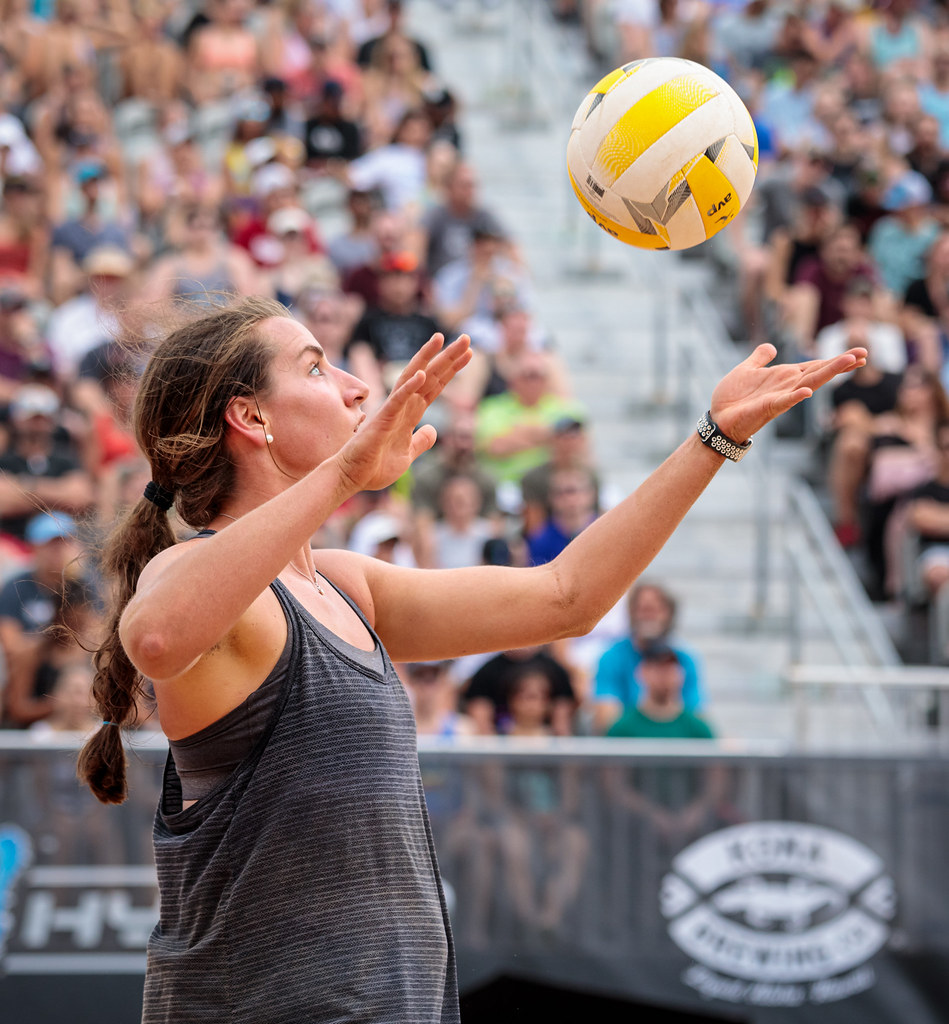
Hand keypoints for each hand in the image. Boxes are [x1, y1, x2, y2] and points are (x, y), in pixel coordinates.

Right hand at [332, 333, 471, 492]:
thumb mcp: (408, 455)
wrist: (352, 477)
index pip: (435, 386)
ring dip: (427, 359)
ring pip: (412, 378)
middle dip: (447, 357)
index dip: (451, 370)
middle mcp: (402, 406)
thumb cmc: (375, 466)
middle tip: (466, 338)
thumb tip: (433, 430)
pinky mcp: (382, 421)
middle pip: (428, 376)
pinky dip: (409, 387)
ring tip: (441, 338)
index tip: (468, 353)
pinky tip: (422, 374)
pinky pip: (397, 401)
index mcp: (410, 413)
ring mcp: (392, 411)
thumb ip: (421, 441)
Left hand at [710, 343, 866, 443]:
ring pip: (810, 383)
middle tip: (865, 353)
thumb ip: (760, 358)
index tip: (860, 353)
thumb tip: (771, 347)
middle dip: (841, 363)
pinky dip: (796, 396)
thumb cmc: (732, 398)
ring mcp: (780, 398)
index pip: (815, 365)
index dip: (836, 360)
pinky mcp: (768, 408)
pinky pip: (784, 401)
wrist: (718, 419)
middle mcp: (788, 386)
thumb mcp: (746, 370)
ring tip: (849, 362)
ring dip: (828, 373)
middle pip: (819, 372)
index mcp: (784, 376)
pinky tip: (808, 391)